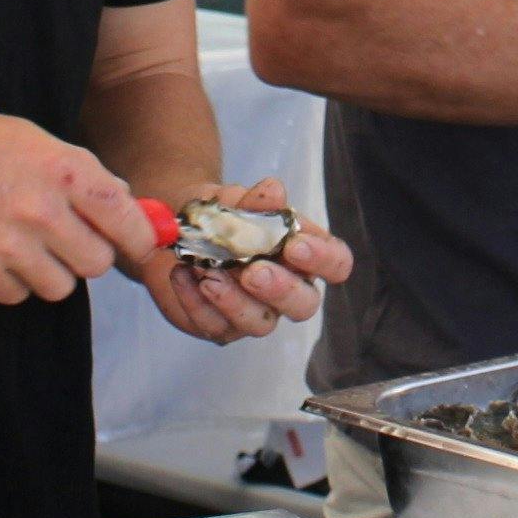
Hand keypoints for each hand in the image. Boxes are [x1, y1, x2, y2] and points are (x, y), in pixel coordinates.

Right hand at [0, 103, 154, 304]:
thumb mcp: (31, 137)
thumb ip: (79, 172)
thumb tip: (123, 203)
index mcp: (60, 169)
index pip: (124, 218)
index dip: (139, 235)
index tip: (138, 242)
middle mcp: (38, 210)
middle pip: (96, 263)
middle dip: (88, 254)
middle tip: (69, 240)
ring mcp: (5, 246)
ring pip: (59, 287)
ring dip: (50, 271)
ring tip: (25, 244)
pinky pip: (16, 295)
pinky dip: (10, 281)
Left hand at [128, 176, 355, 345]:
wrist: (182, 229)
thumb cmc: (225, 216)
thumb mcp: (237, 200)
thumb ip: (256, 200)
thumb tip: (273, 191)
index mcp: (304, 255)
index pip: (336, 264)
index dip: (324, 259)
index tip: (295, 245)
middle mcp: (287, 289)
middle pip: (304, 305)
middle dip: (281, 290)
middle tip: (254, 272)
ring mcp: (255, 312)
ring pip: (260, 324)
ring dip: (234, 301)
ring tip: (208, 273)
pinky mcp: (220, 326)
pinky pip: (214, 326)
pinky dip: (196, 302)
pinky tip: (182, 275)